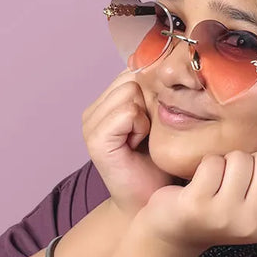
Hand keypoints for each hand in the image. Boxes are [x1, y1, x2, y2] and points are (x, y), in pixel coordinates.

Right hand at [82, 69, 176, 218]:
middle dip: (150, 101)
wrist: (151, 203)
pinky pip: (127, 112)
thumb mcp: (162, 120)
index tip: (157, 118)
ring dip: (146, 115)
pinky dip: (140, 127)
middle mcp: (94, 109)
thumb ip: (156, 91)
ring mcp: (91, 123)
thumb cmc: (161, 164)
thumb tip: (165, 53)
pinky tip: (139, 145)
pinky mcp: (95, 139)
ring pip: (130, 91)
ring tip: (145, 139)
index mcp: (107, 102)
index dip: (153, 89)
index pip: (132, 69)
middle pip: (131, 77)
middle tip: (151, 132)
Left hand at [134, 150, 256, 255]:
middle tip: (231, 180)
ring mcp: (224, 215)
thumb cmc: (220, 215)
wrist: (175, 233)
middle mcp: (252, 224)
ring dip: (225, 162)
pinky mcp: (197, 204)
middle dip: (248, 161)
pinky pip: (213, 162)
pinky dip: (205, 165)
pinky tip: (198, 183)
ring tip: (215, 183)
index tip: (250, 183)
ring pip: (239, 158)